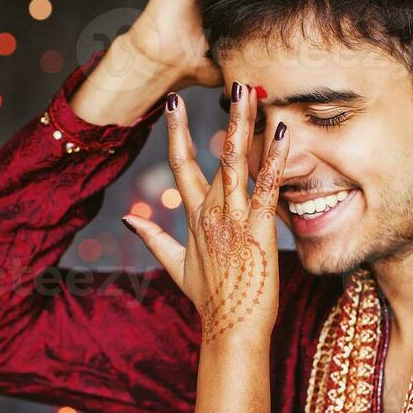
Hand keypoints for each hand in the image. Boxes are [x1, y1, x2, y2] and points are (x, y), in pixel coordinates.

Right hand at [124, 84, 289, 346]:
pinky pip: (266, 187)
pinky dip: (274, 158)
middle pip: (212, 156)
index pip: (182, 165)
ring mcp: (233, 221)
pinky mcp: (258, 231)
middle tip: (229, 81)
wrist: (230, 330)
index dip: (177, 132)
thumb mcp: (175, 268)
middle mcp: (211, 213)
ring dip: (244, 126)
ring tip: (250, 93)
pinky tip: (282, 132)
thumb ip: (153, 239)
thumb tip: (129, 219)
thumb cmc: (209, 302)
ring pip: (236, 163)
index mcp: (194, 219)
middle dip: (220, 118)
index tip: (174, 102)